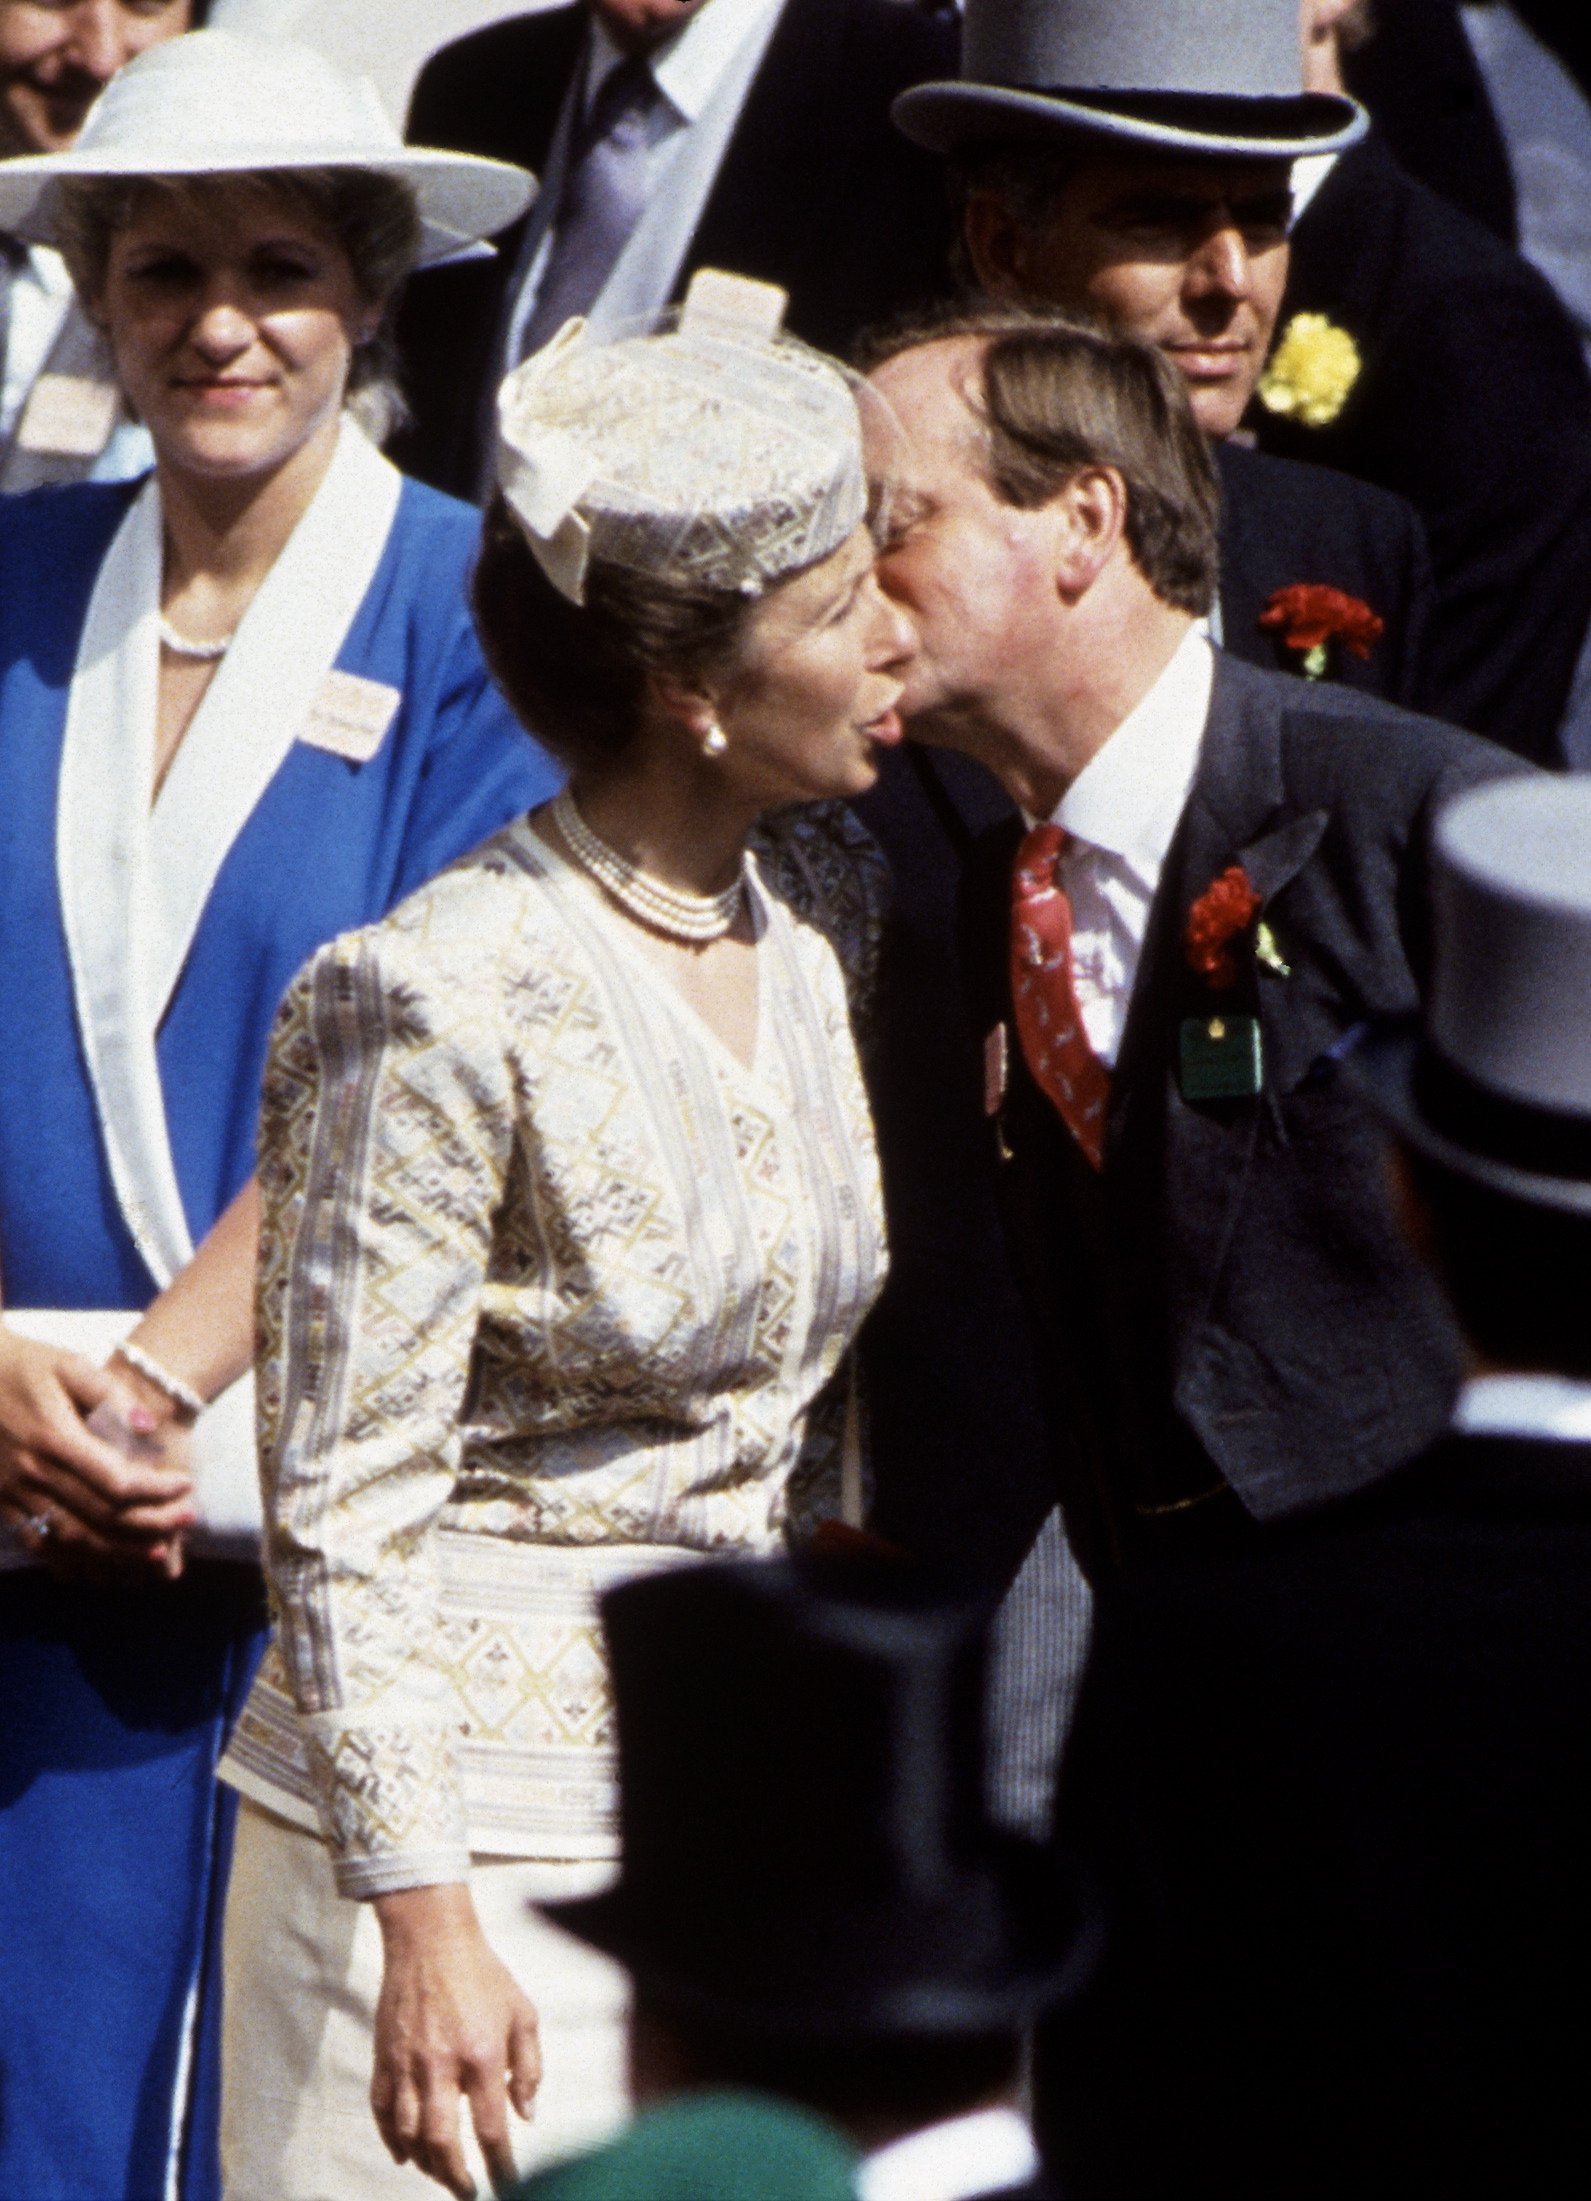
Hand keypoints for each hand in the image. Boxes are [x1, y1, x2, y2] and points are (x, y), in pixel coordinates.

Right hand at [0, 1327, 194, 1577]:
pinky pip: (39, 1543)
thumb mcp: (68, 1364)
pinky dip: (74, 1559)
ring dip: (119, 1552)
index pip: (116, 1482)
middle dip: (151, 1525)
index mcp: (54, 1436)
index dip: (157, 1491)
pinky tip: (105, 1560)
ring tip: (159, 1552)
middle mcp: (32, 1472)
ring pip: (73, 1539)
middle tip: (187, 1522)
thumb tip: (149, 1427)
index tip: (185, 1484)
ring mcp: (13, 1492)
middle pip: (100, 1517)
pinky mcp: (1, 1502)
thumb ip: (111, 1393)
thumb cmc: (23, 1365)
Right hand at [371, 1882, 541, 2199]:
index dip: (501, 2165)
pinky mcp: (384, 2057)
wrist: (431, 1939)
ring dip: (427, 2164)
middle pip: (442, 2142)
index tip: (509, 2184)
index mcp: (482, 2054)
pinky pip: (381, 2112)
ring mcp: (407, 2063)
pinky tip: (405, 2156)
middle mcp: (441, 2065)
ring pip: (409, 2134)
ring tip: (444, 2174)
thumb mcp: (523, 2012)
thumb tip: (525, 2116)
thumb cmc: (484, 1974)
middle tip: (469, 2192)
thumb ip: (529, 2066)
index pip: (490, 2128)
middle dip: (457, 2177)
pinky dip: (391, 2140)